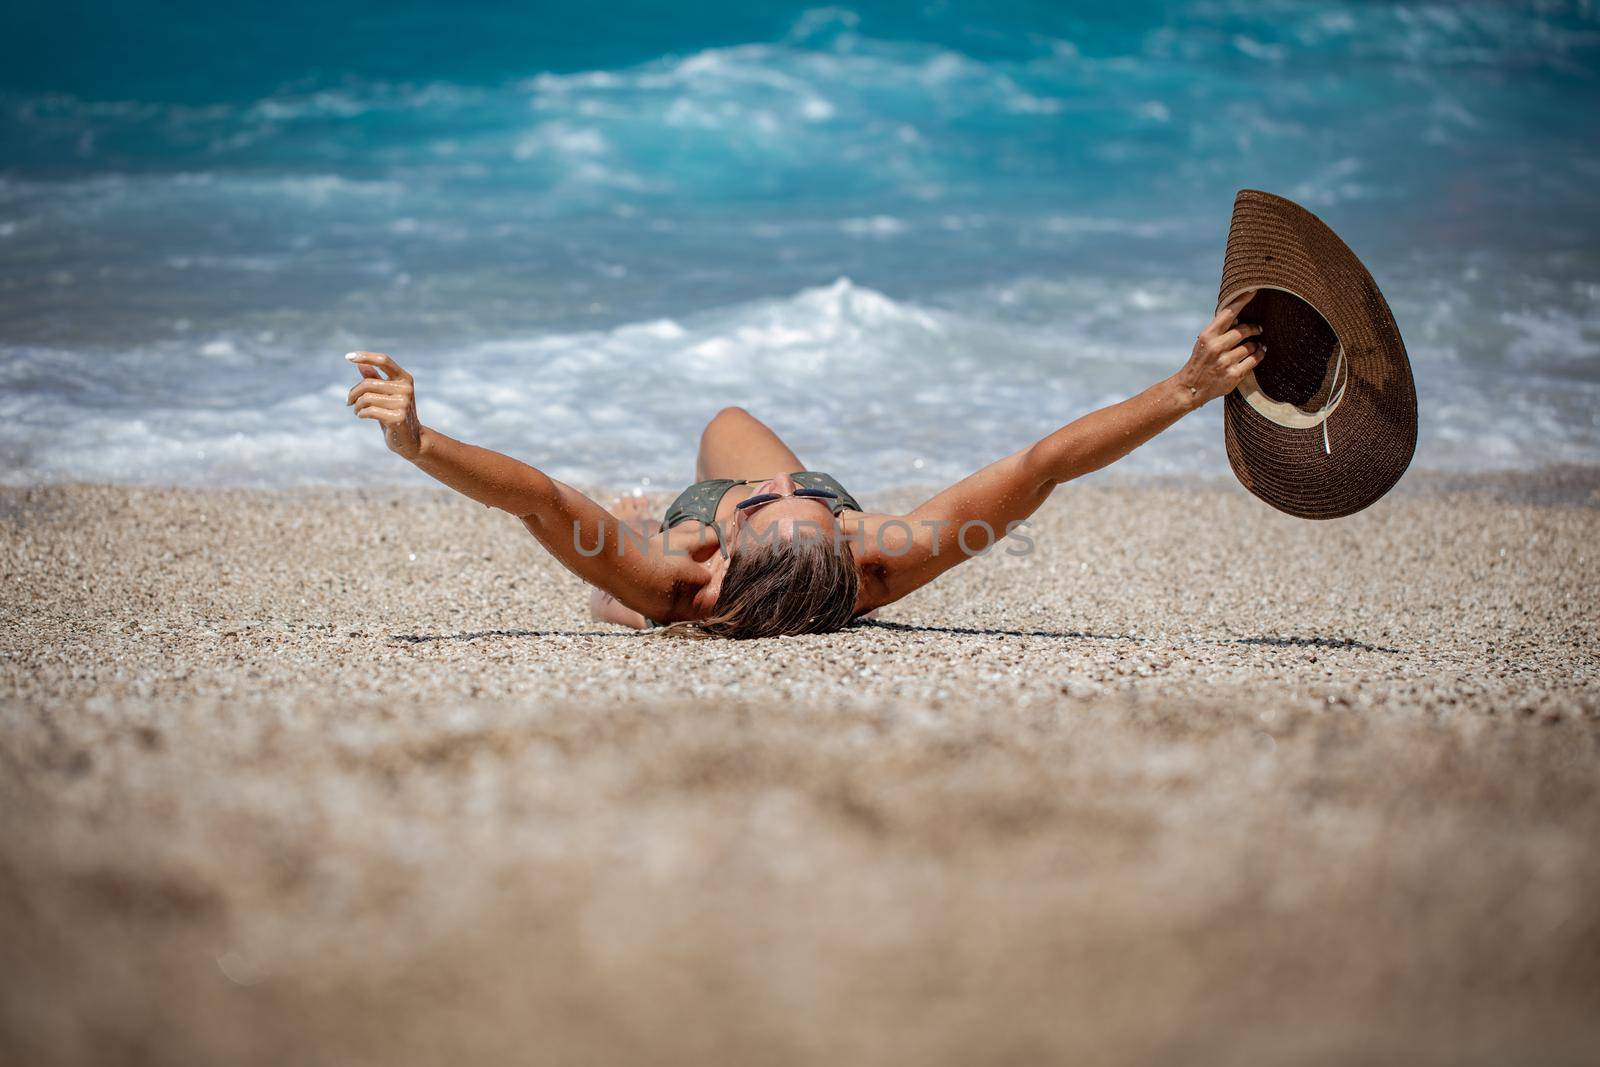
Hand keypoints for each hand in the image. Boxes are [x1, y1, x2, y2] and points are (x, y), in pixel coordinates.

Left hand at [345, 351, 422, 459]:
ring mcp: (404, 403)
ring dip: (357, 406)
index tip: (348, 357)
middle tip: (348, 402)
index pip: (384, 360)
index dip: (366, 356)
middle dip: (354, 393)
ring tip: (357, 411)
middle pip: (368, 383)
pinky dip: (361, 413)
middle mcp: (406, 388)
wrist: (411, 439)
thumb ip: (375, 378)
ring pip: (366, 398)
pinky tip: (362, 416)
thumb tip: (361, 364)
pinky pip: (369, 411)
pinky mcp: (398, 417)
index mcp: (405, 378)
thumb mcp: (386, 395)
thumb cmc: (395, 414)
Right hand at [1174, 290, 1264, 407]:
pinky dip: (1259, 354)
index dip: (1242, 300)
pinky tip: (1259, 352)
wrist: (1191, 388)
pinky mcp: (1233, 375)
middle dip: (1254, 328)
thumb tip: (1240, 315)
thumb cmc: (1201, 360)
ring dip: (1257, 344)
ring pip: (1251, 346)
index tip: (1253, 291)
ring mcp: (1224, 362)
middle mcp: (1215, 347)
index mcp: (1207, 335)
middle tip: (1258, 329)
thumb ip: (1220, 330)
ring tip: (1256, 344)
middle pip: (1244, 330)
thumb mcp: (1204, 342)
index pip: (1228, 313)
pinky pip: (1254, 360)